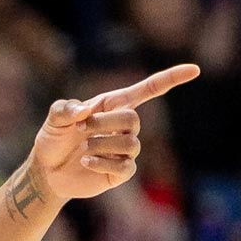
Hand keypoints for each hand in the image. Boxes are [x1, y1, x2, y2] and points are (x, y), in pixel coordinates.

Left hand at [26, 65, 199, 204]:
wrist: (46, 170)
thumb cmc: (53, 139)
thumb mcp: (53, 119)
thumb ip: (65, 109)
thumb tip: (84, 111)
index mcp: (112, 105)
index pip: (148, 90)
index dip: (170, 79)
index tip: (194, 69)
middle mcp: (123, 126)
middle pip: (134, 119)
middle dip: (104, 124)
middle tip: (80, 130)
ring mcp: (124, 150)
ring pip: (131, 144)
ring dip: (101, 144)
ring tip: (83, 148)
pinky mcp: (120, 172)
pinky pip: (125, 166)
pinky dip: (103, 162)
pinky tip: (87, 162)